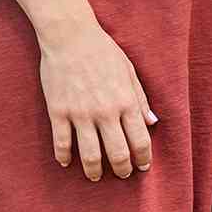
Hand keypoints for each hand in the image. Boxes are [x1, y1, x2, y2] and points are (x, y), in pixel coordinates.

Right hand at [39, 20, 158, 181]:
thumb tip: (152, 122)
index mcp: (125, 101)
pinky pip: (62, 143)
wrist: (69, 36)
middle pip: (118, 154)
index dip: (143, 159)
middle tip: (122, 174)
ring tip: (96, 176)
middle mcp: (105, 111)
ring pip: (90, 155)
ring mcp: (80, 113)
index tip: (142, 167)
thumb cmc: (103, 50)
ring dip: (95, 171)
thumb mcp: (129, 71)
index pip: (140, 140)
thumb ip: (140, 98)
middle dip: (122, 169)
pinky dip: (64, 157)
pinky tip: (67, 162)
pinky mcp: (58, 112)